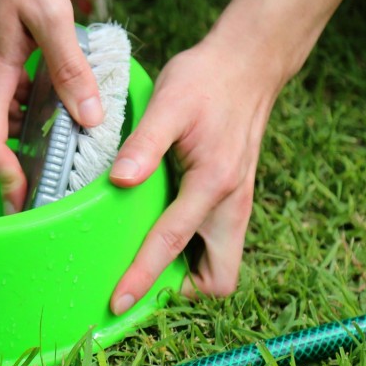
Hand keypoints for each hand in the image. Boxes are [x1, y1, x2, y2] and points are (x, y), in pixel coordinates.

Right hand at [0, 0, 102, 213]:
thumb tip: (89, 118)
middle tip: (42, 188)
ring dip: (17, 141)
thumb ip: (70, 69)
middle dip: (9, 171)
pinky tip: (50, 102)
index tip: (26, 201)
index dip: (5, 180)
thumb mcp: (51, 14)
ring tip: (53, 151)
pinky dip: (21, 110)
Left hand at [106, 0, 365, 315]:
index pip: (172, 243)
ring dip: (188, 272)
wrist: (248, 63)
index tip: (118, 302)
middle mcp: (231, 203)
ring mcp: (236, 202)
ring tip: (146, 259)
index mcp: (213, 184)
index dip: (143, 277)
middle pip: (218, 278)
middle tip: (140, 279)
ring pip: (220, 264)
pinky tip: (161, 228)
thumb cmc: (207, 80)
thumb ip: (144, 143)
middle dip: (181, 289)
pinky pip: (217, 242)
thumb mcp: (170, 103)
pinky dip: (193, 250)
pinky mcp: (233, 196)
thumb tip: (119, 180)